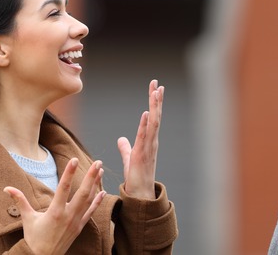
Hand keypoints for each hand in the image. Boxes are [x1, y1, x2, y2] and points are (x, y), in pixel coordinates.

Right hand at [3, 158, 104, 254]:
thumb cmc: (34, 239)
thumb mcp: (27, 218)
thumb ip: (20, 201)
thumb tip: (7, 188)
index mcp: (55, 212)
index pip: (64, 188)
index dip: (69, 173)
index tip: (75, 160)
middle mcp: (68, 216)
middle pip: (83, 193)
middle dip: (91, 176)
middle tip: (97, 162)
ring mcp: (76, 222)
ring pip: (89, 200)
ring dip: (96, 185)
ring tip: (100, 171)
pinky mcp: (79, 227)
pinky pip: (91, 212)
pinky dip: (97, 202)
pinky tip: (103, 192)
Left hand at [117, 79, 163, 199]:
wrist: (140, 194)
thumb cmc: (136, 178)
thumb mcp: (129, 158)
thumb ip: (126, 148)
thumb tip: (121, 139)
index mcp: (149, 140)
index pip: (152, 117)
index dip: (154, 102)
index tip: (155, 87)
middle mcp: (152, 141)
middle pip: (155, 115)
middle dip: (156, 99)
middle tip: (157, 83)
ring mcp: (149, 147)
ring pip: (154, 122)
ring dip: (155, 106)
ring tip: (156, 91)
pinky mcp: (143, 154)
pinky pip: (145, 136)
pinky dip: (147, 124)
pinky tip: (147, 112)